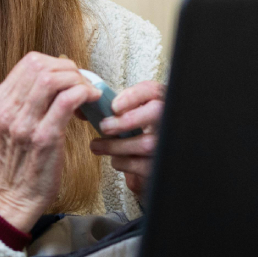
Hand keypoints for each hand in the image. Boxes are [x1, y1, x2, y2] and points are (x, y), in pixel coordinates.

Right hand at [0, 52, 99, 232]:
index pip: (29, 62)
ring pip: (52, 79)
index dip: (56, 64)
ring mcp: (23, 124)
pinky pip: (66, 101)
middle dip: (68, 69)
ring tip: (86, 93)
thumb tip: (57, 77)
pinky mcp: (44, 138)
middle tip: (81, 84)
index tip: (69, 78)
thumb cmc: (20, 160)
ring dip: (77, 80)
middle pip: (40, 65)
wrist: (15, 196)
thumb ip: (26, 100)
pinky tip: (90, 101)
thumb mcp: (11, 123)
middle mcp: (7, 110)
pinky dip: (83, 93)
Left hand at [89, 81, 163, 198]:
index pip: (152, 90)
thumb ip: (115, 109)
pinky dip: (122, 162)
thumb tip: (89, 105)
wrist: (145, 165)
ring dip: (115, 145)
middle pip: (156, 112)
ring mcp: (167, 144)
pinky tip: (115, 158)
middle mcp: (168, 121)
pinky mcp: (160, 166)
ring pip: (146, 143)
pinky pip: (141, 164)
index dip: (134, 95)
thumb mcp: (127, 118)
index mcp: (158, 103)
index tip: (114, 106)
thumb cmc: (133, 137)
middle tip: (104, 126)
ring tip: (97, 145)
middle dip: (127, 120)